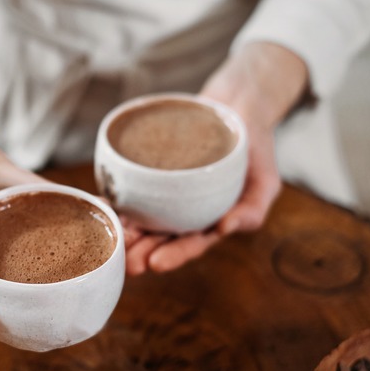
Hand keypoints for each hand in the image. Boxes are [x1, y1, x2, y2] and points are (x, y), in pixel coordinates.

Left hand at [125, 42, 308, 275]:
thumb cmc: (255, 149)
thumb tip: (225, 229)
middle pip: (160, 237)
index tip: (156, 264)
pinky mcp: (149, 171)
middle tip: (127, 263)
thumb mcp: (265, 181)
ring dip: (125, 231)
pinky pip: (130, 188)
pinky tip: (104, 204)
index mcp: (209, 222)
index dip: (174, 255)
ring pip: (141, 217)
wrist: (237, 106)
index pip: (191, 244)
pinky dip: (117, 198)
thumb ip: (252, 209)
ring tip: (111, 239)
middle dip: (142, 252)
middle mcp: (183, 212)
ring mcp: (165, 193)